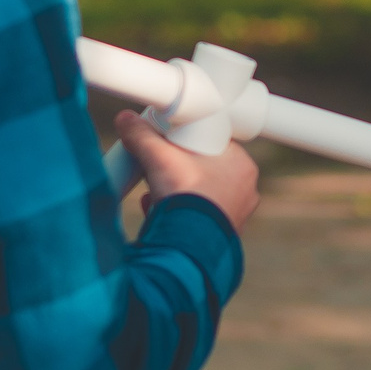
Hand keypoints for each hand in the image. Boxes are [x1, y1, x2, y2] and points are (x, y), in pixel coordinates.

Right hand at [116, 112, 260, 232]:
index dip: (190, 139)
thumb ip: (142, 136)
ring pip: (200, 193)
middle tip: (159, 166)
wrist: (188, 249)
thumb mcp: (159, 158)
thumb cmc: (186, 199)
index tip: (171, 141)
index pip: (215, 141)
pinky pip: (196, 216)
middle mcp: (244, 191)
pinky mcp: (219, 236)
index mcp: (242, 165)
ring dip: (175, 190)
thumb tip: (126, 120)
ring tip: (154, 190)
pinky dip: (176, 211)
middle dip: (179, 167)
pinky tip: (155, 209)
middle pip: (205, 168)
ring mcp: (234, 215)